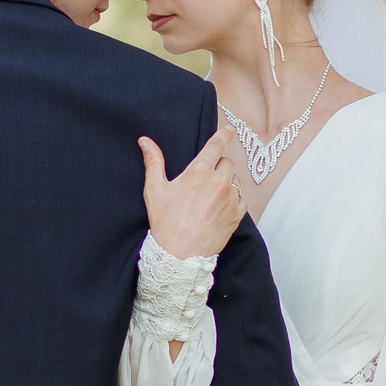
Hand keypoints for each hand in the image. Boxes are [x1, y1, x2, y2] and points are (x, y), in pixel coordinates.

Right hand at [140, 134, 243, 260]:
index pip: (217, 145)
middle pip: (227, 162)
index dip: (224, 135)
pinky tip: (217, 210)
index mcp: (199, 171)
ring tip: (209, 199)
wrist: (179, 255)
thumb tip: (145, 141)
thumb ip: (153, 162)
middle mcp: (219, 181)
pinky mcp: (237, 214)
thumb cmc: (165, 222)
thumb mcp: (155, 190)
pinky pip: (240, 199)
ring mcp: (231, 198)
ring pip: (234, 181)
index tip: (229, 130)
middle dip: (218, 166)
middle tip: (205, 180)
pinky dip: (232, 201)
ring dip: (226, 184)